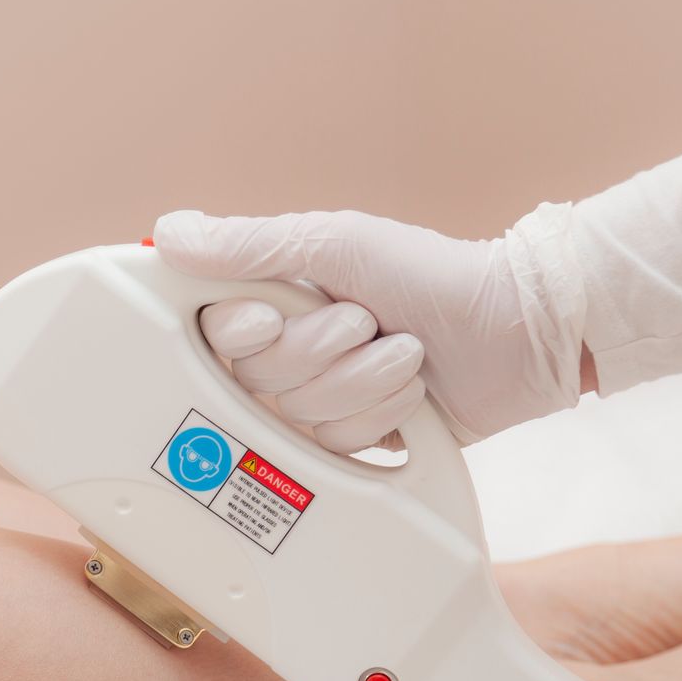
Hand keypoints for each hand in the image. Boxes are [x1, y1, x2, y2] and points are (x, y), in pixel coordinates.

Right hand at [153, 207, 586, 448]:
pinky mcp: (356, 439)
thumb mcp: (333, 244)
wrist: (512, 332)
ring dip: (362, 382)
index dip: (243, 332)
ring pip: (300, 418)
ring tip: (402, 353)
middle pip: (258, 380)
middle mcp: (289, 353)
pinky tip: (411, 393)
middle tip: (363, 322)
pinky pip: (337, 447)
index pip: (215, 335)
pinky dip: (382, 416)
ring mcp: (322, 399)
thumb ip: (247, 245)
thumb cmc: (427, 274)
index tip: (275, 314)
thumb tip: (170, 232)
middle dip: (320, 352)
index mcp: (273, 301)